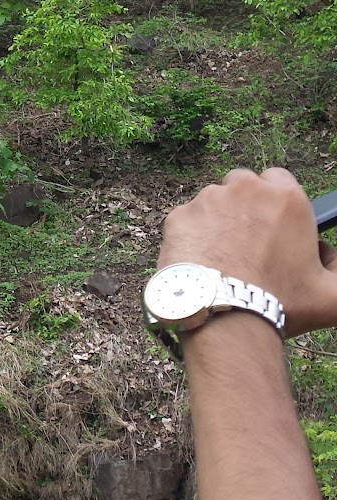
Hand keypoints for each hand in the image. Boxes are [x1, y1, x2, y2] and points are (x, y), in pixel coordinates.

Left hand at [159, 168, 336, 336]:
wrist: (225, 319)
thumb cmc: (281, 304)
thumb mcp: (332, 296)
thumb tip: (329, 256)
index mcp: (286, 198)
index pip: (280, 180)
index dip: (277, 202)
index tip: (276, 224)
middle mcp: (245, 189)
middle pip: (244, 185)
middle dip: (247, 206)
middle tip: (250, 242)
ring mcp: (208, 200)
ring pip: (214, 201)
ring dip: (219, 220)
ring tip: (225, 257)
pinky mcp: (179, 216)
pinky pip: (188, 220)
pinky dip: (194, 236)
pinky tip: (202, 262)